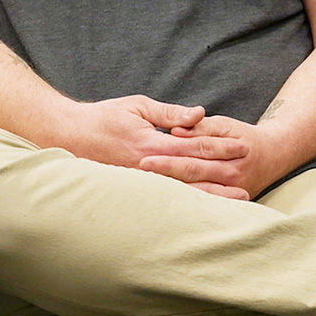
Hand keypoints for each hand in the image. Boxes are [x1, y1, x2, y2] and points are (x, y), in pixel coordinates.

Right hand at [57, 96, 252, 199]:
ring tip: (233, 201)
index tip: (242, 147)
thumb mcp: (137, 106)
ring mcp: (140, 181)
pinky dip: (186, 204)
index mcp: (151, 143)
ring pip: (181, 191)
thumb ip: (169, 113)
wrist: (68, 135)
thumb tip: (199, 114)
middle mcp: (148, 166)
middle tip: (247, 181)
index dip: (220, 146)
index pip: (194, 146)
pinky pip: (164, 199)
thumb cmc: (103, 118)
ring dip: (209, 196)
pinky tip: (201, 208)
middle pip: (193, 173)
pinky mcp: (133, 190)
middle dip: (221, 176)